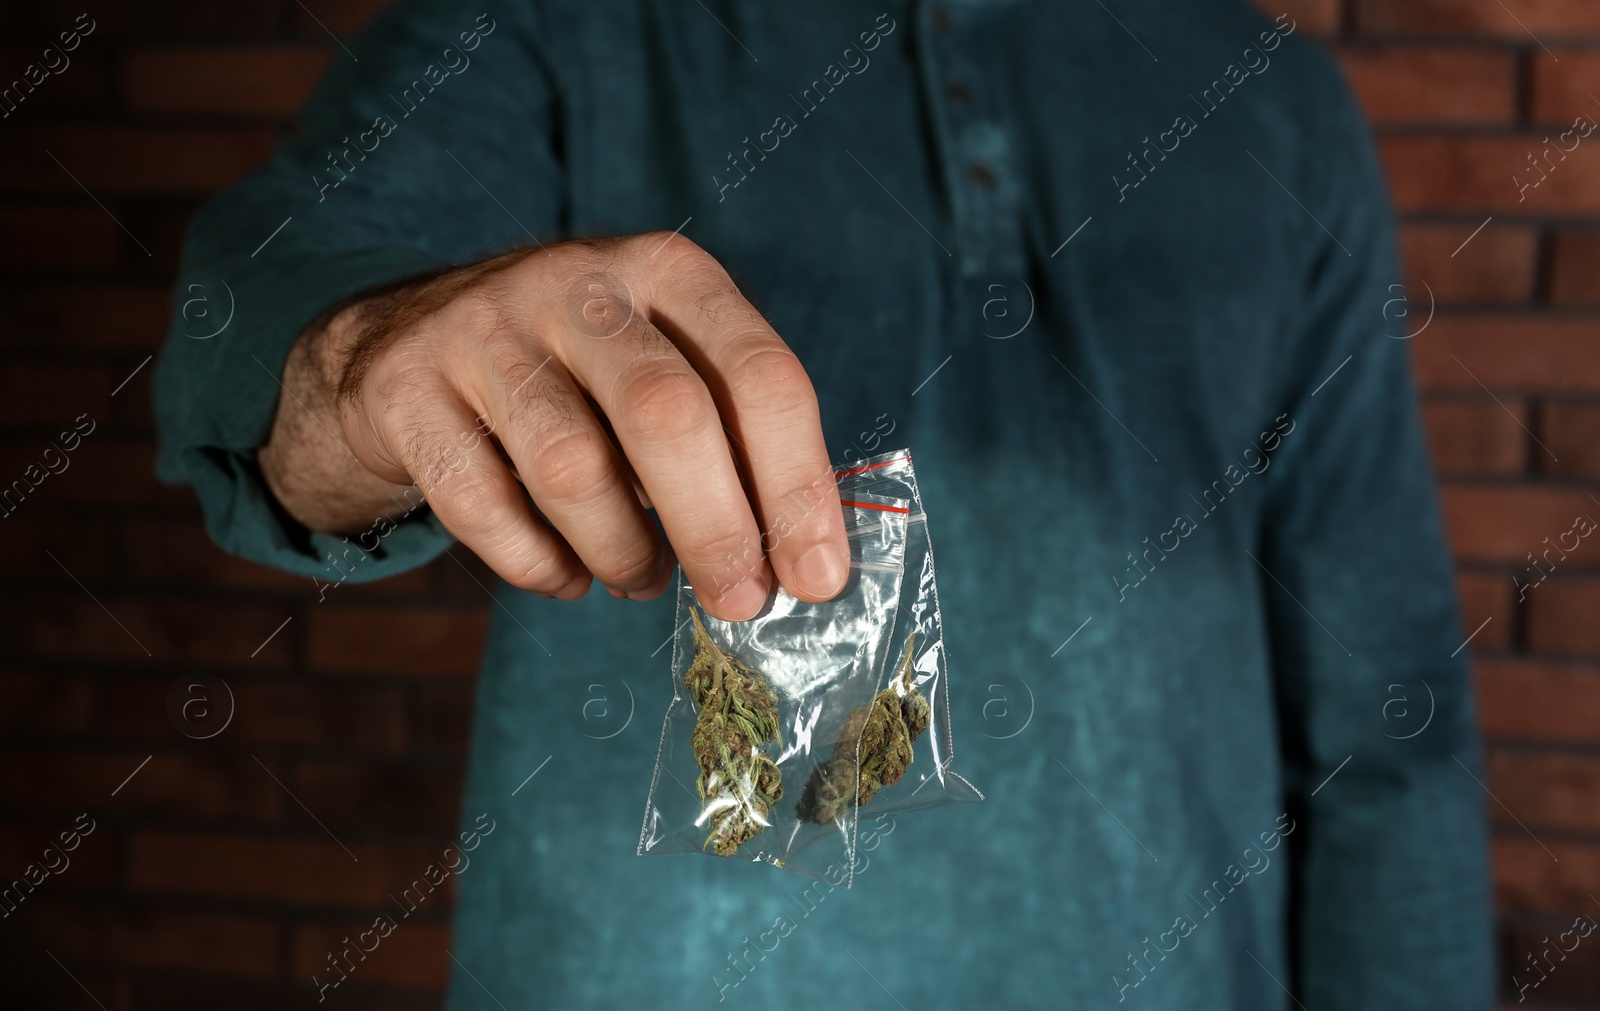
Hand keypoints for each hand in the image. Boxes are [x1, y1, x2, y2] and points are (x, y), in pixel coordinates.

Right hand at [258, 232, 848, 620]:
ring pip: (574, 469)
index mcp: (668, 272)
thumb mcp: (663, 367)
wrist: (404, 341)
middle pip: (667, 414)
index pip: (759, 375)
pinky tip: (565, 576)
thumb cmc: (576, 376)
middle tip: (738, 602)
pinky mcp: (406, 388)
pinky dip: (537, 564)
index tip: (817, 579)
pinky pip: (483, 506)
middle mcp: (578, 284)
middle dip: (716, 528)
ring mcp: (482, 329)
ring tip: (640, 577)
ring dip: (622, 551)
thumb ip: (732, 442)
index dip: (798, 486)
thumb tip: (802, 563)